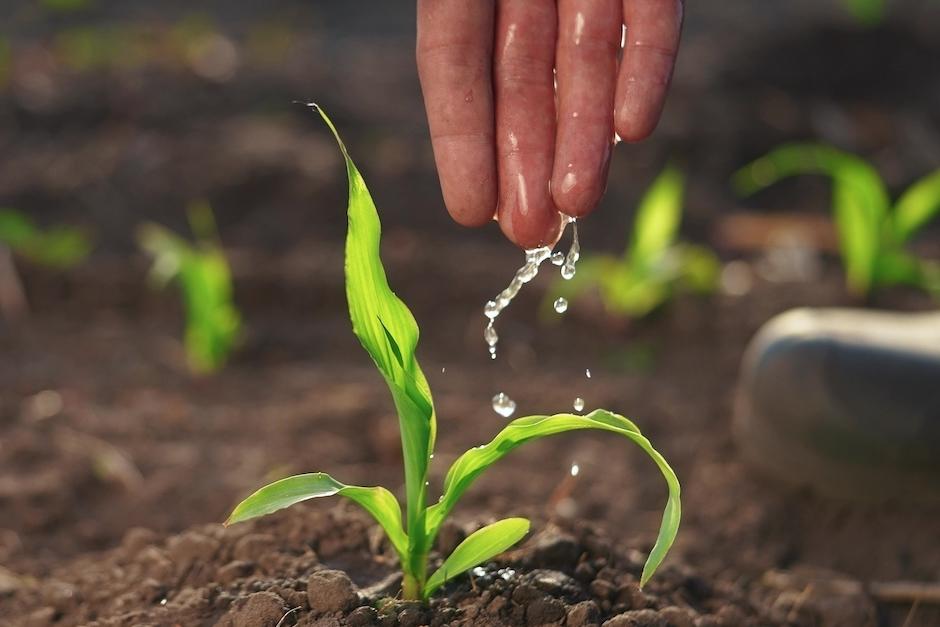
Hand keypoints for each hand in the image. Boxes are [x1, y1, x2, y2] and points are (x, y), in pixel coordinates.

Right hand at [417, 0, 683, 247]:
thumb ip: (454, 22)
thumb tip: (452, 79)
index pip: (453, 61)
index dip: (460, 137)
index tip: (472, 211)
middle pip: (524, 75)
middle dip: (528, 155)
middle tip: (532, 232)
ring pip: (587, 57)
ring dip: (585, 134)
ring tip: (578, 203)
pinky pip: (652, 17)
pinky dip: (646, 70)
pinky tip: (634, 129)